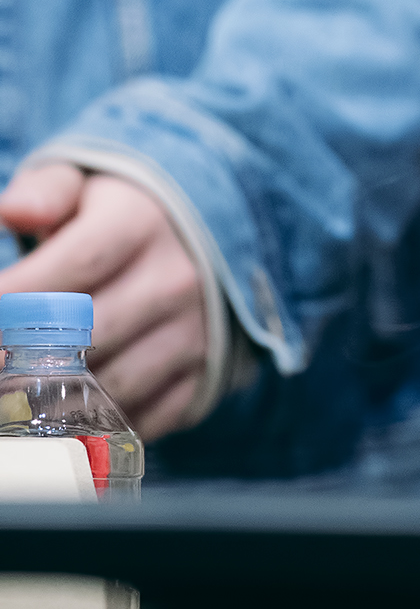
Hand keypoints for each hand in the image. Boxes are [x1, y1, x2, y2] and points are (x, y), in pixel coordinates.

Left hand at [0, 165, 207, 438]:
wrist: (211, 243)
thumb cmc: (124, 218)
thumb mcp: (88, 186)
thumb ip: (46, 191)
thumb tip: (14, 210)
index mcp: (142, 224)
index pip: (74, 265)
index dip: (17, 296)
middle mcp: (176, 278)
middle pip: (89, 335)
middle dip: (23, 358)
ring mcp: (195, 331)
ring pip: (112, 385)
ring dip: (57, 398)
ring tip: (21, 392)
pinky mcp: (205, 375)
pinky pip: (145, 416)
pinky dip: (101, 422)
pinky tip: (67, 412)